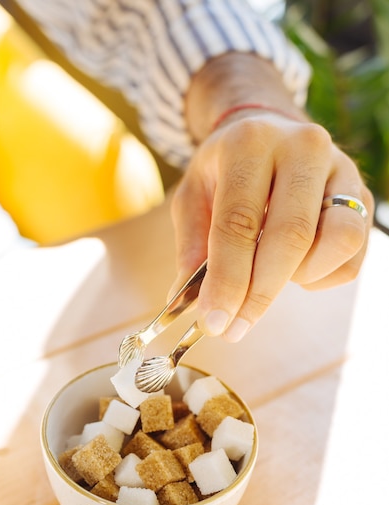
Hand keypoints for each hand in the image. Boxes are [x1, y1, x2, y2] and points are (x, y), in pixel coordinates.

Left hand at [170, 110, 373, 341]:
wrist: (269, 134)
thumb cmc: (227, 171)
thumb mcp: (194, 196)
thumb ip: (191, 246)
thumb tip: (185, 302)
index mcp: (251, 143)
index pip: (239, 221)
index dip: (227, 279)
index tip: (213, 321)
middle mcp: (303, 148)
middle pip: (290, 236)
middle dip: (260, 293)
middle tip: (235, 328)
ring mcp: (341, 169)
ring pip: (338, 241)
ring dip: (301, 276)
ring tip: (270, 274)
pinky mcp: (362, 195)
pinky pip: (352, 255)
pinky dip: (322, 276)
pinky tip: (295, 266)